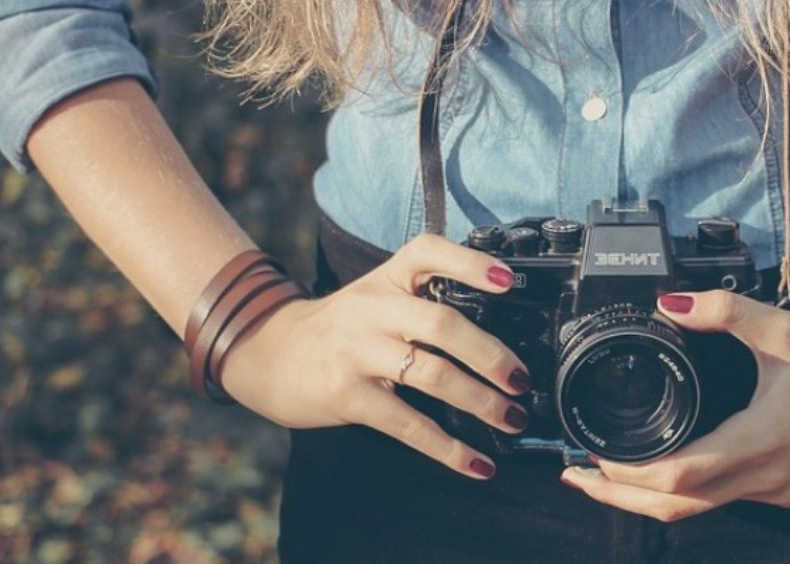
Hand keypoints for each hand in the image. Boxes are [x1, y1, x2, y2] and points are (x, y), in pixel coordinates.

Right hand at [219, 234, 531, 479]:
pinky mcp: (349, 396)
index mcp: (387, 279)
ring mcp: (359, 352)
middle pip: (442, 323)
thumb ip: (424, 300)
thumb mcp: (376, 296)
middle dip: (491, 354)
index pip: (429, 253)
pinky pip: (408, 424)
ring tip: (512, 419)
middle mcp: (373, 309)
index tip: (509, 282)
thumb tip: (498, 338)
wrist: (268, 353)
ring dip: (480, 401)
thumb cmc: (341, 328)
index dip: (471, 264)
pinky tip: (478, 464)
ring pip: (431, 374)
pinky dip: (448, 449)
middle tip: (521, 379)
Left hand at [559, 290, 789, 520]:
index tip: (591, 453)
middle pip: (679, 505)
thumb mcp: (779, 325)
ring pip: (700, 508)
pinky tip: (662, 470)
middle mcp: (768, 475)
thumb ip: (721, 311)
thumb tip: (670, 303)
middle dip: (621, 496)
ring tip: (606, 476)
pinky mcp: (786, 483)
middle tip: (576, 475)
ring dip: (650, 497)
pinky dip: (685, 491)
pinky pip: (724, 499)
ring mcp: (779, 486)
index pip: (679, 474)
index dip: (628, 471)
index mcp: (761, 441)